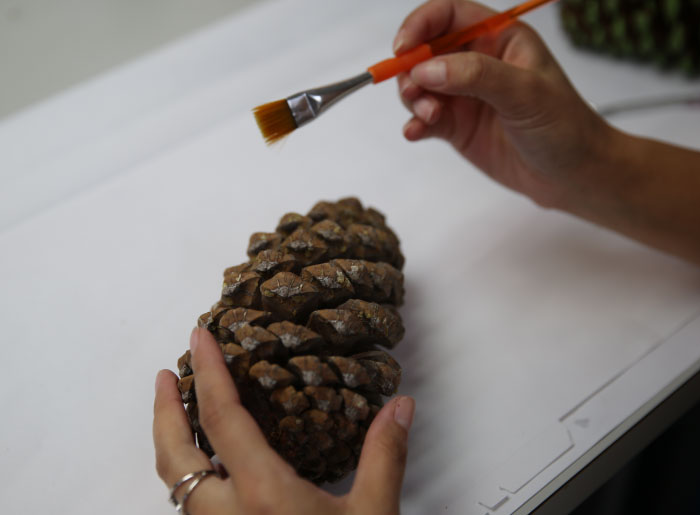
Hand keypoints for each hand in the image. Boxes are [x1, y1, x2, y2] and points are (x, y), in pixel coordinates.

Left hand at [153, 327, 413, 514]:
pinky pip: (190, 507)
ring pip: (174, 484)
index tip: (198, 338)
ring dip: (170, 442)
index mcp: (260, 494)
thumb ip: (384, 456)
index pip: (221, 417)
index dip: (206, 372)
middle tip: (162, 375)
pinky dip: (187, 474)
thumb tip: (400, 405)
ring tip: (175, 413)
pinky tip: (208, 468)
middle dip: (162, 410)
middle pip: (172, 455)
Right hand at [395, 0, 614, 209]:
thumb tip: (425, 69)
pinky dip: (414, 124)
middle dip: (411, 69)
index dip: (420, 24)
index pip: (448, 14)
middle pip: (424, 50)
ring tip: (428, 117)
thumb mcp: (525, 93)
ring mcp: (464, 95)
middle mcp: (477, 62)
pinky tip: (415, 133)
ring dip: (413, 98)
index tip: (402, 49)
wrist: (573, 175)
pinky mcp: (457, 127)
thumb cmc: (563, 125)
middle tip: (414, 93)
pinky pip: (424, 119)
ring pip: (419, 85)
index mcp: (498, 38)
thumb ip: (476, 76)